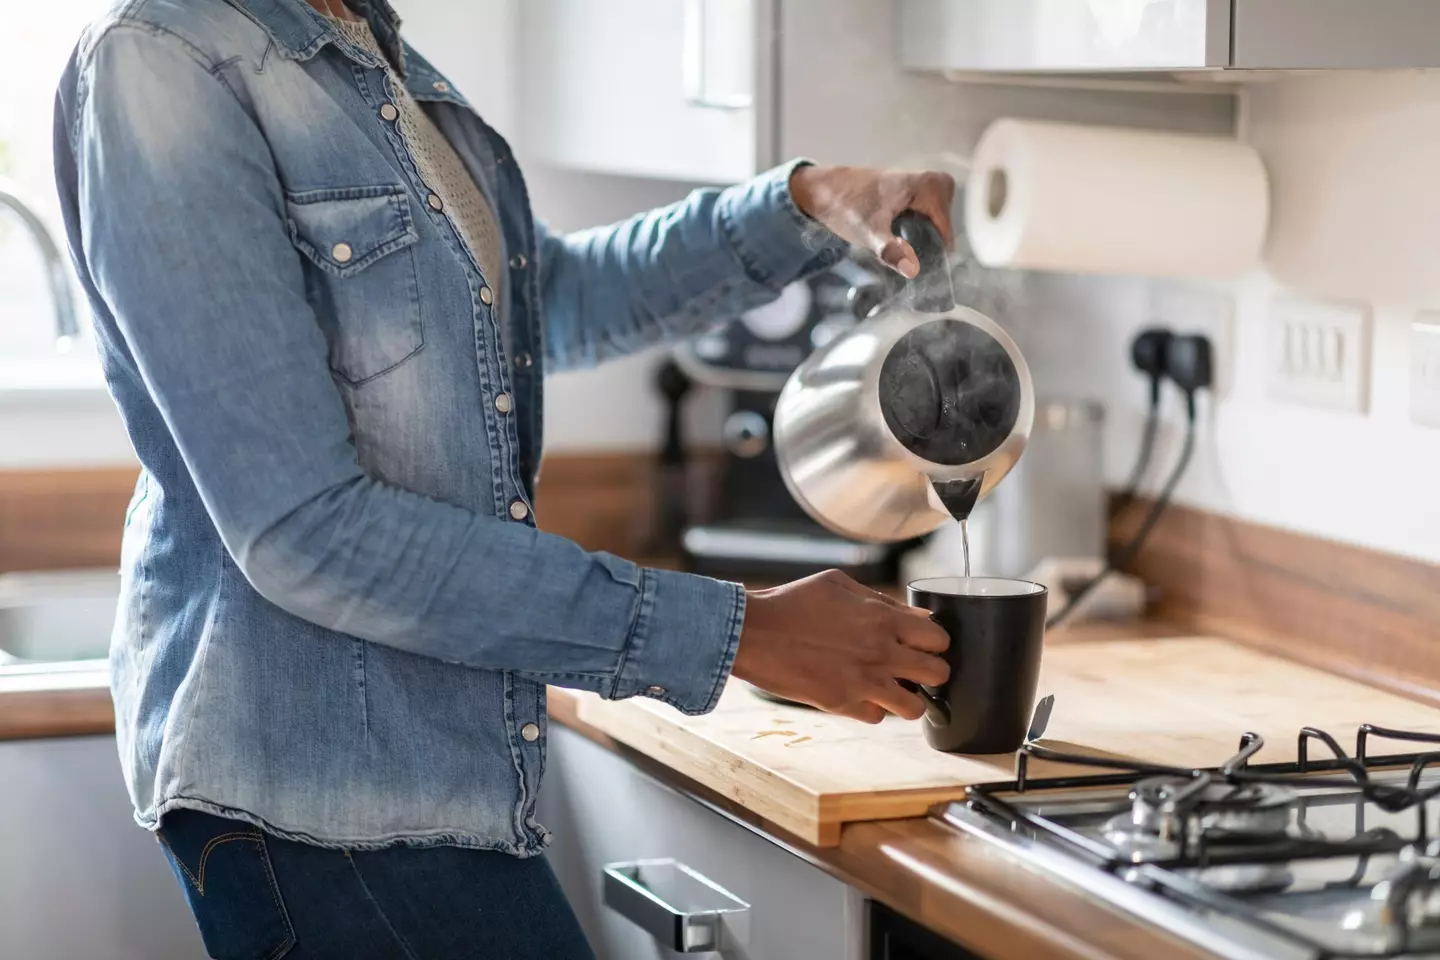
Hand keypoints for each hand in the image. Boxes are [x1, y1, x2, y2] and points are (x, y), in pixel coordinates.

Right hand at [732, 569, 949, 723]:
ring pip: (915, 708)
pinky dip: (872, 709)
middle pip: (938, 674)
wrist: (752, 632)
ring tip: (893, 689)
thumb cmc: (792, 602)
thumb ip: (883, 601)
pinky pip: (877, 718)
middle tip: (913, 669)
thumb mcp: (839, 585)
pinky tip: (859, 695)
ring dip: (908, 699)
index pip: (939, 639)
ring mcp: (863, 682)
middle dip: (931, 672)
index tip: (922, 644)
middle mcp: (880, 653)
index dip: (934, 642)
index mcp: (882, 619)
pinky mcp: (842, 704)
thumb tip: (919, 615)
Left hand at [789, 165, 956, 278]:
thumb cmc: (846, 206)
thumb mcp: (868, 231)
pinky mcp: (918, 191)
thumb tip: (912, 269)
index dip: (934, 254)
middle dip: (927, 247)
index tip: (917, 269)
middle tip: (902, 256)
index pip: (947, 231)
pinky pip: (928, 219)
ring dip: (921, 242)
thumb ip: (890, 251)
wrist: (826, 189)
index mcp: (930, 185)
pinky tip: (898, 239)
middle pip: (943, 230)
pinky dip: (917, 232)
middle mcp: (935, 181)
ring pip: (936, 226)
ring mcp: (927, 185)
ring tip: (896, 248)